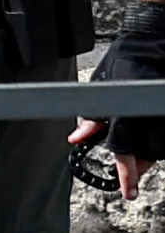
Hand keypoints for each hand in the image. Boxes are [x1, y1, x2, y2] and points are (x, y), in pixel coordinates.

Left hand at [76, 0, 164, 191]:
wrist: (153, 40)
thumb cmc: (124, 61)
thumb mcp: (101, 86)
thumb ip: (92, 116)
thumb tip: (76, 138)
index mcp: (127, 111)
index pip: (125, 149)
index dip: (126, 173)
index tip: (128, 192)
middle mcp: (149, 114)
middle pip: (148, 154)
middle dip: (138, 163)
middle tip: (129, 172)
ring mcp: (161, 113)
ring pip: (161, 148)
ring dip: (150, 154)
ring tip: (139, 151)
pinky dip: (158, 142)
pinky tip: (150, 140)